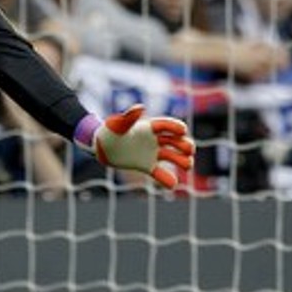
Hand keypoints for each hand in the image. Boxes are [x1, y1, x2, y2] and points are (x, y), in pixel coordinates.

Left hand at [73, 105, 193, 188]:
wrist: (102, 148)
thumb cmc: (108, 132)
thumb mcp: (117, 124)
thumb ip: (129, 117)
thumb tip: (140, 107)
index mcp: (149, 127)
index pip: (166, 126)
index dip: (175, 127)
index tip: (183, 130)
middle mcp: (154, 140)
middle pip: (174, 141)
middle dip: (184, 145)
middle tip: (189, 149)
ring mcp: (152, 153)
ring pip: (172, 157)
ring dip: (182, 161)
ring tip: (188, 165)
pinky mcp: (147, 166)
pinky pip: (160, 173)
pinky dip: (167, 179)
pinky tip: (173, 184)